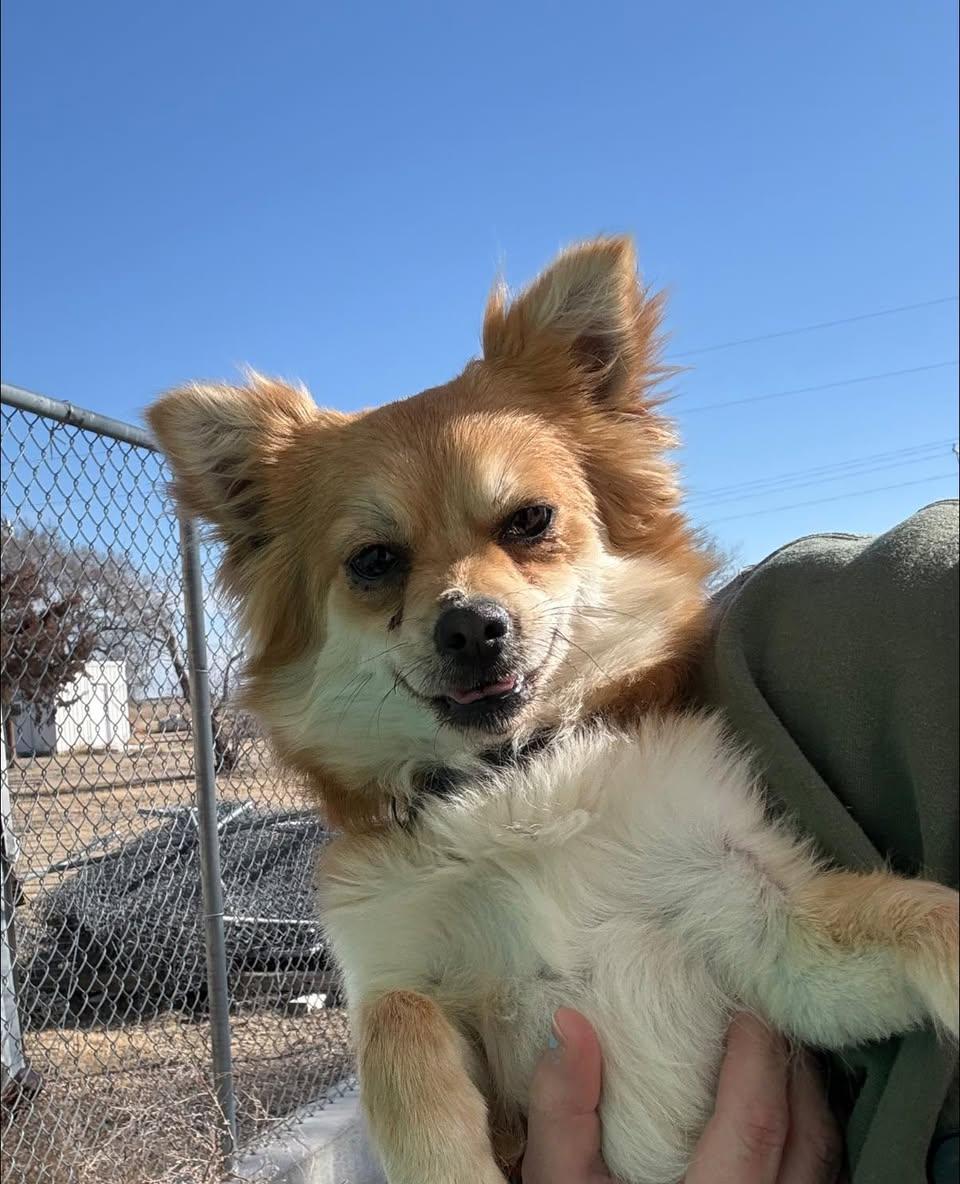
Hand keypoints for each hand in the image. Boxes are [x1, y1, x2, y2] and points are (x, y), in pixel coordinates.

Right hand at [522, 1010, 841, 1183]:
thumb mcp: (562, 1182)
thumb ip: (564, 1109)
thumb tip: (569, 1023)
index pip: (757, 1121)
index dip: (759, 1054)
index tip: (743, 1004)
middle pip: (806, 1135)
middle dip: (790, 1065)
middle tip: (764, 1013)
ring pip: (822, 1158)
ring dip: (805, 1098)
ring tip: (776, 1051)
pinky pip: (819, 1178)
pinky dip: (807, 1136)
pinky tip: (783, 1110)